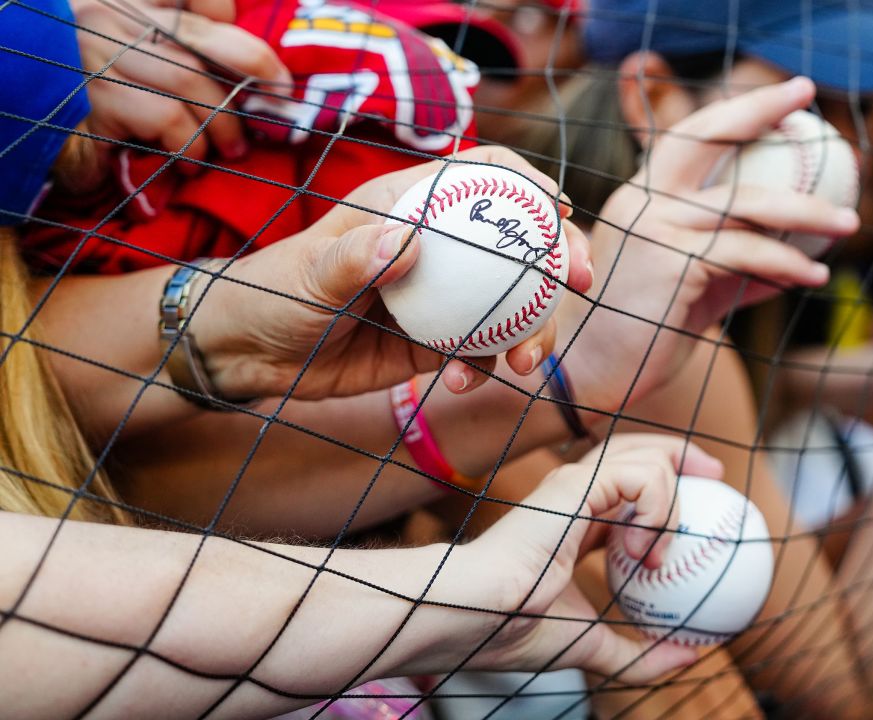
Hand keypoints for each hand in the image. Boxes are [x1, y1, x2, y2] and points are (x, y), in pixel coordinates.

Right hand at [71, 0, 289, 180]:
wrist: (21, 114)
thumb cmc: (85, 87)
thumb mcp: (129, 50)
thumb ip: (179, 44)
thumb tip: (250, 76)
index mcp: (127, 0)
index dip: (228, 16)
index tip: (261, 63)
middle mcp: (113, 15)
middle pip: (209, 36)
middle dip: (259, 70)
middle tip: (279, 104)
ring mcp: (101, 52)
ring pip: (193, 83)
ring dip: (224, 125)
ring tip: (231, 149)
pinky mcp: (96, 97)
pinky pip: (167, 120)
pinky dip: (189, 146)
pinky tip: (188, 162)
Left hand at [189, 145, 593, 398]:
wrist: (248, 356)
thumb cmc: (269, 293)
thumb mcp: (307, 274)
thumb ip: (355, 257)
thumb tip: (409, 240)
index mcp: (410, 206)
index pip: (482, 174)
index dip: (529, 183)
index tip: (560, 212)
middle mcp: (435, 246)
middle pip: (516, 240)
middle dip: (558, 258)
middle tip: (576, 285)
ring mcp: (441, 296)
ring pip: (512, 301)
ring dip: (532, 329)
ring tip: (523, 363)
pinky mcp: (436, 342)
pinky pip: (482, 350)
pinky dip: (485, 367)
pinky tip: (463, 384)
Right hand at [441, 435, 723, 681]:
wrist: (478, 616)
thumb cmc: (515, 630)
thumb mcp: (593, 647)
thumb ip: (638, 654)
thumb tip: (692, 657)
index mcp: (575, 524)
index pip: (627, 488)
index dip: (666, 489)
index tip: (704, 508)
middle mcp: (575, 495)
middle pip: (638, 451)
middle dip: (682, 454)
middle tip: (716, 478)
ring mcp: (575, 483)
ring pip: (646, 457)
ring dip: (672, 501)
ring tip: (660, 552)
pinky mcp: (577, 480)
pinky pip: (642, 476)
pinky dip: (658, 508)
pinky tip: (645, 549)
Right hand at [575, 77, 855, 409]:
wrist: (587, 375)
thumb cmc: (637, 334)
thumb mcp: (692, 289)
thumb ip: (735, 266)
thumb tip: (798, 260)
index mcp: (642, 198)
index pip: (690, 137)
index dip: (738, 112)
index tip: (786, 98)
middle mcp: (643, 201)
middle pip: (708, 137)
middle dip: (762, 109)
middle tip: (810, 102)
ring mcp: (654, 228)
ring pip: (744, 202)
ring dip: (806, 210)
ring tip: (847, 222)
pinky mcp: (671, 263)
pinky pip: (745, 253)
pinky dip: (787, 262)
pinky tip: (816, 274)